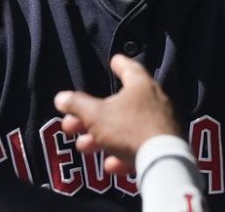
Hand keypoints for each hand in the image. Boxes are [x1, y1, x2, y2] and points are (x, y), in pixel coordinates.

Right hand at [54, 54, 179, 174]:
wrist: (162, 162)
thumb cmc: (129, 129)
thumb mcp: (96, 115)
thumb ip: (77, 105)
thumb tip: (60, 97)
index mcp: (141, 85)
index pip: (129, 67)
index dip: (119, 64)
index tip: (113, 60)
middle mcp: (155, 101)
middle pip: (119, 105)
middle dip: (93, 115)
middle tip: (72, 123)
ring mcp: (162, 124)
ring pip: (127, 128)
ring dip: (103, 137)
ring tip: (84, 146)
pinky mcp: (164, 147)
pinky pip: (139, 147)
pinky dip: (122, 153)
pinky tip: (110, 164)